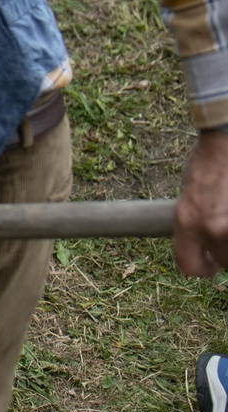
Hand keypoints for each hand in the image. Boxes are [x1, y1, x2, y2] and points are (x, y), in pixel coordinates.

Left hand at [175, 130, 227, 275]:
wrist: (224, 142)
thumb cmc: (206, 164)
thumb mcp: (188, 198)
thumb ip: (193, 223)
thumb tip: (205, 245)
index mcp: (187, 221)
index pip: (188, 265)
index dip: (201, 269)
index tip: (211, 264)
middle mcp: (210, 226)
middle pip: (225, 262)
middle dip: (226, 254)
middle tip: (225, 238)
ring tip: (226, 220)